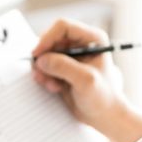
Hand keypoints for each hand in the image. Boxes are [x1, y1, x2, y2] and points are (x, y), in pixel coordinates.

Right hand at [31, 18, 141, 141]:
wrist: (103, 115)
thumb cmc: (103, 97)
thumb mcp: (85, 81)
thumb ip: (64, 67)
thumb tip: (41, 59)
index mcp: (92, 38)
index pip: (63, 27)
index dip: (47, 38)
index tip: (38, 54)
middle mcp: (80, 43)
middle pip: (50, 39)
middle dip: (43, 57)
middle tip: (42, 74)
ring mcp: (70, 55)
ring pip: (44, 53)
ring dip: (43, 69)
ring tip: (52, 85)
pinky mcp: (62, 67)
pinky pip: (44, 65)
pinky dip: (45, 76)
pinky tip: (55, 87)